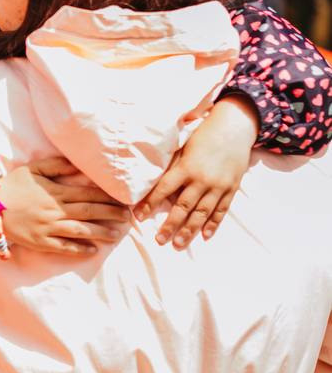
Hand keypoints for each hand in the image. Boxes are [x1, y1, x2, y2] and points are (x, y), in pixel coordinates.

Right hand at [0, 157, 128, 255]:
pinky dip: (79, 248)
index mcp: (56, 192)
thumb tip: (78, 164)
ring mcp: (48, 228)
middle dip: (111, 215)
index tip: (124, 199)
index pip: (88, 195)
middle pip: (89, 213)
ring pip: (80, 231)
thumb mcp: (33, 169)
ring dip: (101, 232)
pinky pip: (64, 247)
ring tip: (117, 234)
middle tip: (129, 217)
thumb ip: (57, 165)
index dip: (108, 198)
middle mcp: (55, 211)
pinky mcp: (40, 242)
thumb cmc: (12, 186)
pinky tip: (93, 249)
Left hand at [134, 97, 258, 247]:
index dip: (150, 203)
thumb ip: (173, 167)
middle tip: (160, 240)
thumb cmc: (204, 136)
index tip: (138, 216)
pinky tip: (204, 235)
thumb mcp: (184, 148)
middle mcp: (202, 179)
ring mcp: (218, 186)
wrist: (235, 127)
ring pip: (202, 213)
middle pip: (183, 207)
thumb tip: (154, 183)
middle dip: (170, 225)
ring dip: (189, 230)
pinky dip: (213, 224)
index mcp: (186, 167)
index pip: (164, 189)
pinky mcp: (232, 188)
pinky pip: (221, 210)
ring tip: (178, 244)